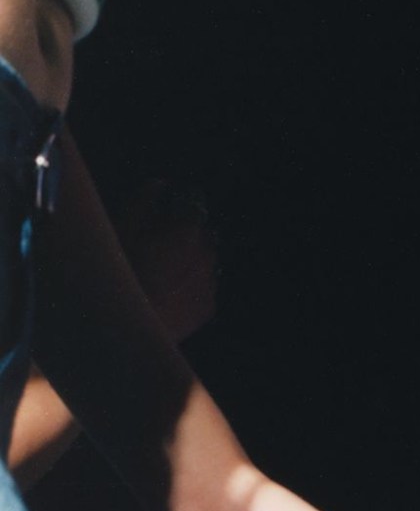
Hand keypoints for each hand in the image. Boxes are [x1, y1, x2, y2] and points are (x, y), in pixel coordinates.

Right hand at [118, 180, 217, 343]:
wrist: (125, 326)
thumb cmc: (116, 270)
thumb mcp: (122, 228)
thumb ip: (144, 201)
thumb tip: (160, 184)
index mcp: (188, 229)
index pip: (195, 204)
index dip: (179, 205)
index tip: (166, 210)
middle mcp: (208, 254)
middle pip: (203, 235)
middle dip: (186, 234)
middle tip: (158, 244)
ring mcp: (211, 282)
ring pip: (206, 263)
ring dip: (191, 261)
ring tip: (161, 271)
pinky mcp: (208, 308)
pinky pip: (204, 289)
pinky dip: (191, 286)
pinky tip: (167, 292)